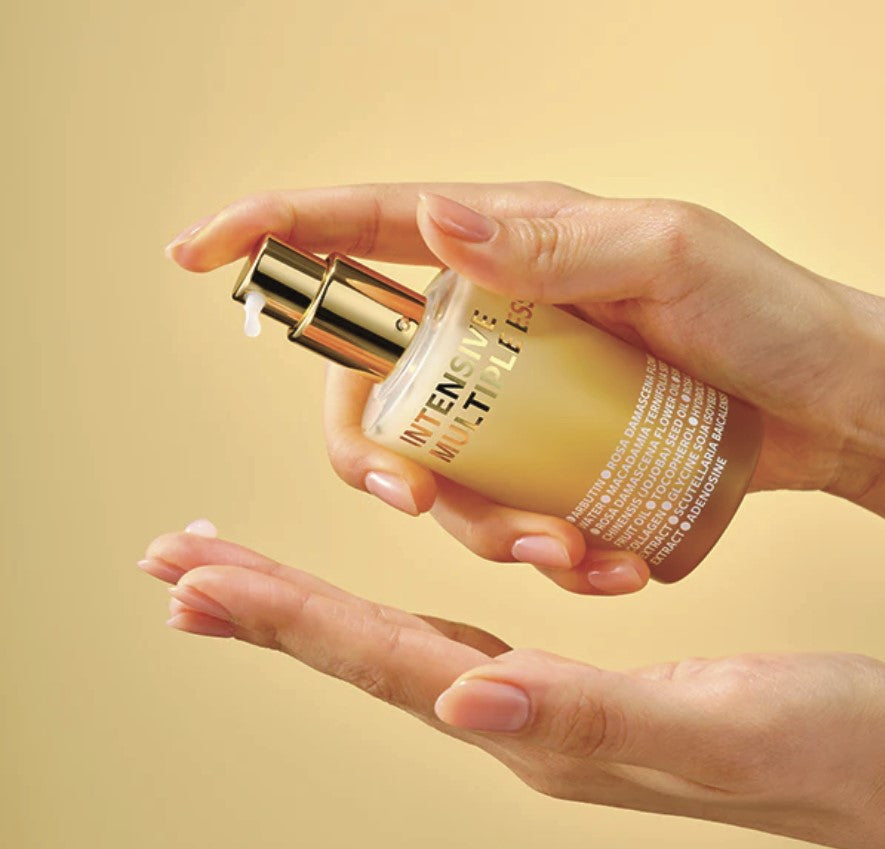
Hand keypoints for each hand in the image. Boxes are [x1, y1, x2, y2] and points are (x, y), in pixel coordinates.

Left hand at [140, 530, 884, 848]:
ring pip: (392, 650)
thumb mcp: (721, 727)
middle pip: (362, 655)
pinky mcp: (564, 695)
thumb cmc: (829, 750)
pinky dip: (385, 615)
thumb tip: (466, 702)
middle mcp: (517, 721)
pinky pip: (448, 644)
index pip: (381, 662)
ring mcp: (535, 711)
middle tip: (177, 565)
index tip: (194, 579)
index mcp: (536, 726)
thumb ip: (587, 717)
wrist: (883, 773)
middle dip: (266, 603)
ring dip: (310, 607)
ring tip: (238, 577)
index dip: (286, 615)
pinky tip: (367, 605)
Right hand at [166, 183, 884, 594]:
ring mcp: (518, 394)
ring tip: (567, 554)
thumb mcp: (667, 256)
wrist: (829, 404)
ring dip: (481, 527)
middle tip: (416, 503)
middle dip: (374, 457)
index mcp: (508, 247)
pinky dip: (534, 548)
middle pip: (374, 386)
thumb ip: (549, 241)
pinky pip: (503, 509)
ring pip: (440, 469)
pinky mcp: (550, 453)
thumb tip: (432, 220)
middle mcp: (496, 321)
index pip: (367, 229)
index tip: (195, 256)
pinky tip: (597, 563)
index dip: (274, 234)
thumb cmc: (767, 316)